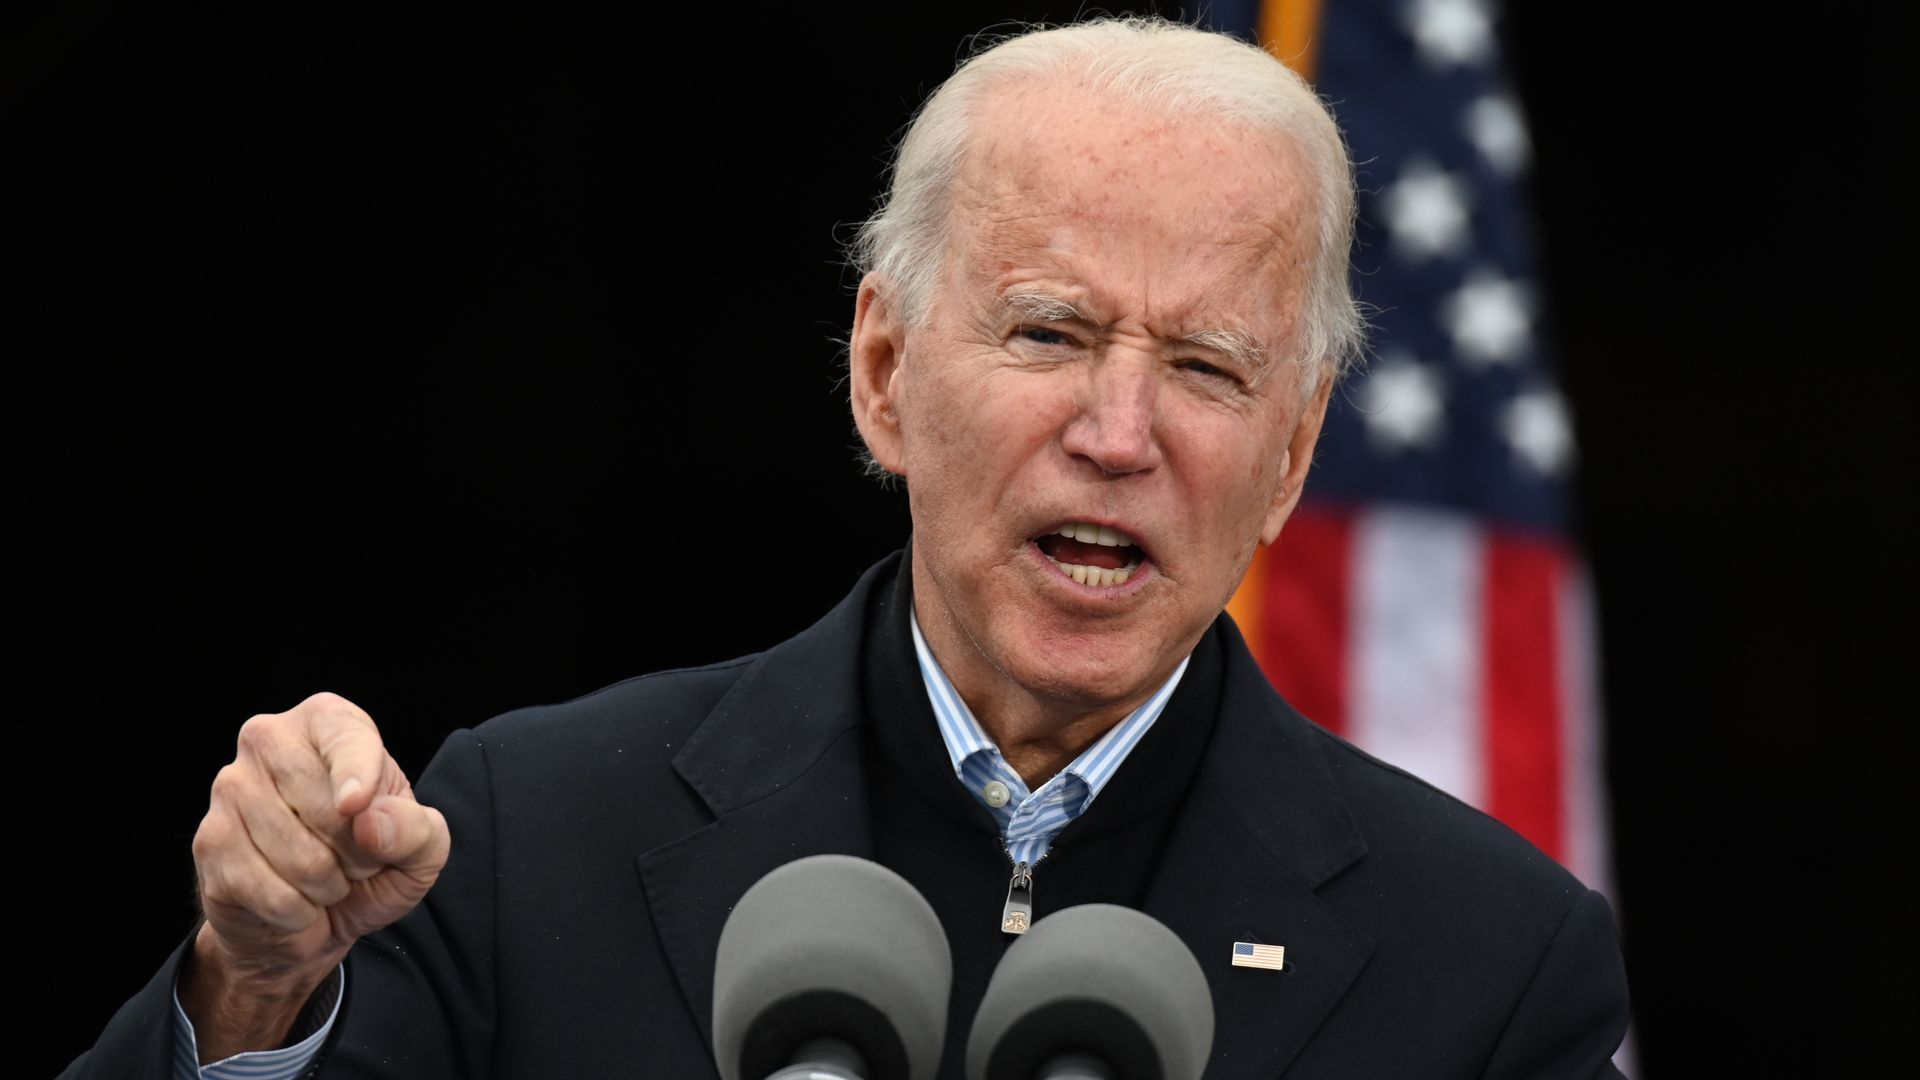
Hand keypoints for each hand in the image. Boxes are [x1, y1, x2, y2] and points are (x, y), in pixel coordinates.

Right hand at [182, 692, 449, 1055]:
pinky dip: (298, 912)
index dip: (359, 776)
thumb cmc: (373, 863)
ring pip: (302, 859)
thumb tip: (371, 823)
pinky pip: (272, 893)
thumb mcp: (420, 848)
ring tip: (324, 876)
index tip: (356, 806)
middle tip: (354, 857)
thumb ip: (415, 830)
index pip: (346, 740)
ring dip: (328, 887)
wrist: (315, 918)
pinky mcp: (210, 841)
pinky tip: (295, 899)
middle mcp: (269, 740)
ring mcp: (231, 789)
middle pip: (330, 812)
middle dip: (358, 854)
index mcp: (328, 721)